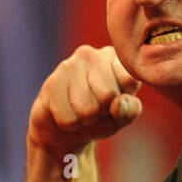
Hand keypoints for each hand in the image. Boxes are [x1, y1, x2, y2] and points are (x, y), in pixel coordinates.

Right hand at [27, 45, 141, 156]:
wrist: (64, 127)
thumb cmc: (100, 117)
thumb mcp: (121, 117)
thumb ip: (129, 110)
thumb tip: (120, 103)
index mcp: (116, 58)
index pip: (129, 80)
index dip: (123, 101)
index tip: (116, 101)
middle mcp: (93, 54)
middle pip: (108, 94)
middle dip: (103, 112)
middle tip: (96, 109)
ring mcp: (70, 64)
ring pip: (87, 108)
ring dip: (85, 120)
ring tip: (81, 112)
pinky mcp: (51, 81)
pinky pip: (67, 117)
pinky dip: (70, 124)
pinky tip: (66, 113)